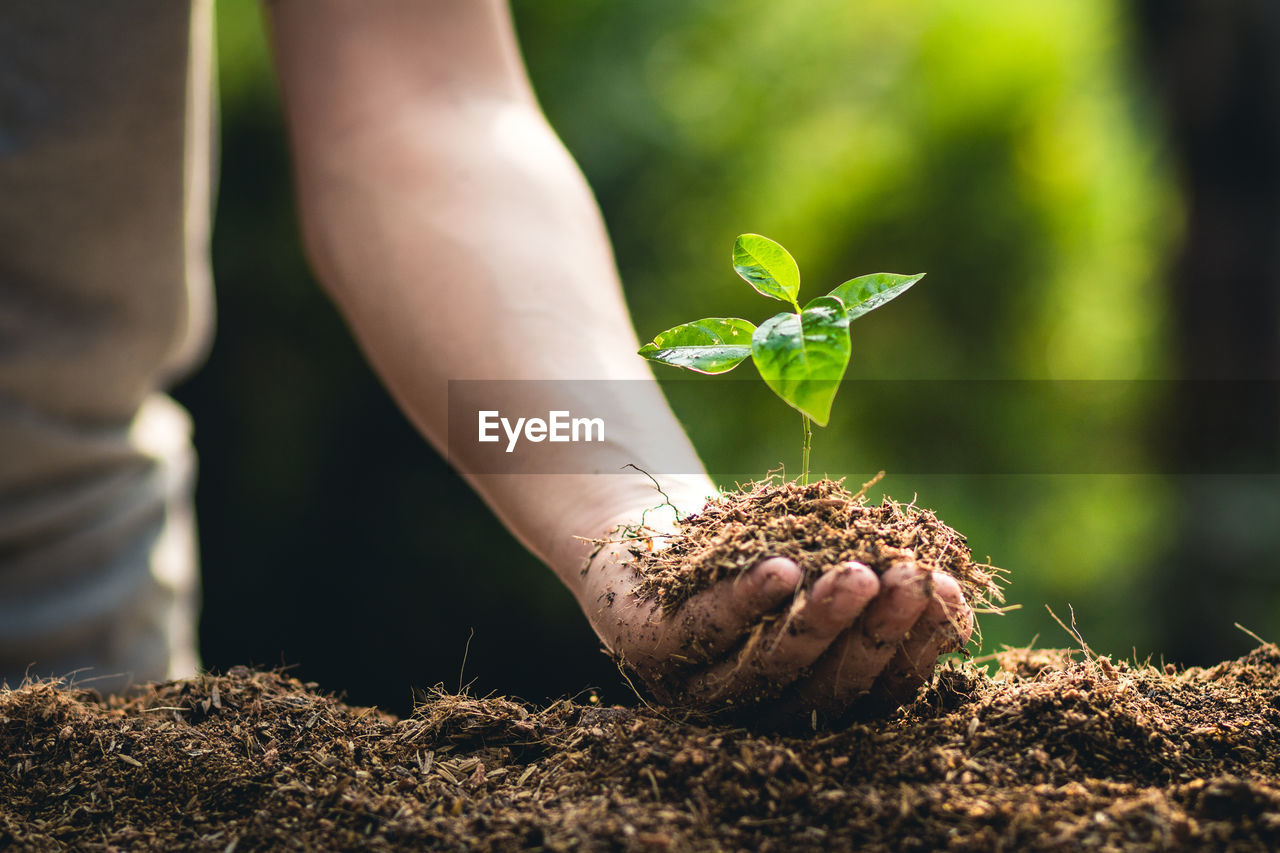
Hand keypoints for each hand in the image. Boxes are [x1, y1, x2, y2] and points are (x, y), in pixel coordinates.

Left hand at [575, 515, 972, 725]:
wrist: (643, 543)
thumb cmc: (746, 558)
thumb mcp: (815, 568)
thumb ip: (869, 586)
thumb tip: (955, 588)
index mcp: (808, 696)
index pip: (876, 689)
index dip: (918, 647)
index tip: (953, 593)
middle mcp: (758, 707)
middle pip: (828, 685)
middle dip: (877, 632)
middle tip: (912, 579)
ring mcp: (700, 685)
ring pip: (771, 664)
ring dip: (822, 620)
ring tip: (859, 573)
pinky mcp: (652, 650)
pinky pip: (707, 628)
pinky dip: (746, 600)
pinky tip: (782, 569)